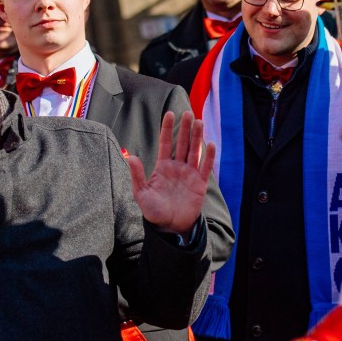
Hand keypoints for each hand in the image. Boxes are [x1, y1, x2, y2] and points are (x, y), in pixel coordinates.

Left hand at [127, 111, 215, 236]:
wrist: (169, 227)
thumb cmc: (154, 211)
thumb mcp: (141, 193)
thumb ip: (138, 175)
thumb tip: (131, 157)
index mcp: (163, 167)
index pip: (166, 143)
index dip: (167, 129)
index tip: (169, 114)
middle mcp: (177, 167)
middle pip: (182, 143)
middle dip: (185, 128)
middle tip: (187, 113)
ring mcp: (190, 174)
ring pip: (194, 151)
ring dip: (197, 137)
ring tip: (199, 122)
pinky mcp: (200, 183)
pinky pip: (205, 167)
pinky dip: (208, 156)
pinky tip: (210, 144)